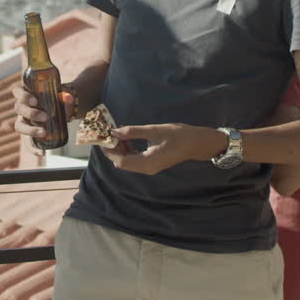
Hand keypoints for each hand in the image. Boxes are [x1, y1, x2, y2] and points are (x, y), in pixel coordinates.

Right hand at [11, 85, 76, 157]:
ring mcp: (23, 120)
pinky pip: (27, 142)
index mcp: (25, 93)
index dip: (23, 96)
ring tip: (44, 133)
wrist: (57, 108)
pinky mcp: (28, 133)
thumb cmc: (54, 98)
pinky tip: (42, 153)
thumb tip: (69, 98)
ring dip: (30, 130)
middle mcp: (21, 107)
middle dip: (31, 113)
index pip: (17, 91)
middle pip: (19, 109)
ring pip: (19, 126)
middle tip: (45, 116)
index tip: (35, 101)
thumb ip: (64, 96)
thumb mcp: (59, 96)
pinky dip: (33, 149)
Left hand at [101, 124, 225, 174]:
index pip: (120, 161)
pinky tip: (127, 138)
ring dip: (120, 149)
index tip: (102, 138)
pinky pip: (134, 160)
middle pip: (122, 163)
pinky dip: (128, 150)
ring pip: (127, 162)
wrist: (197, 143)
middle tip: (108, 133)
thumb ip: (133, 132)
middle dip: (113, 149)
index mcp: (147, 162)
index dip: (109, 151)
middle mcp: (147, 169)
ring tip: (116, 134)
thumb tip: (114, 132)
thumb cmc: (178, 135)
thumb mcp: (155, 130)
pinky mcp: (152, 164)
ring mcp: (149, 168)